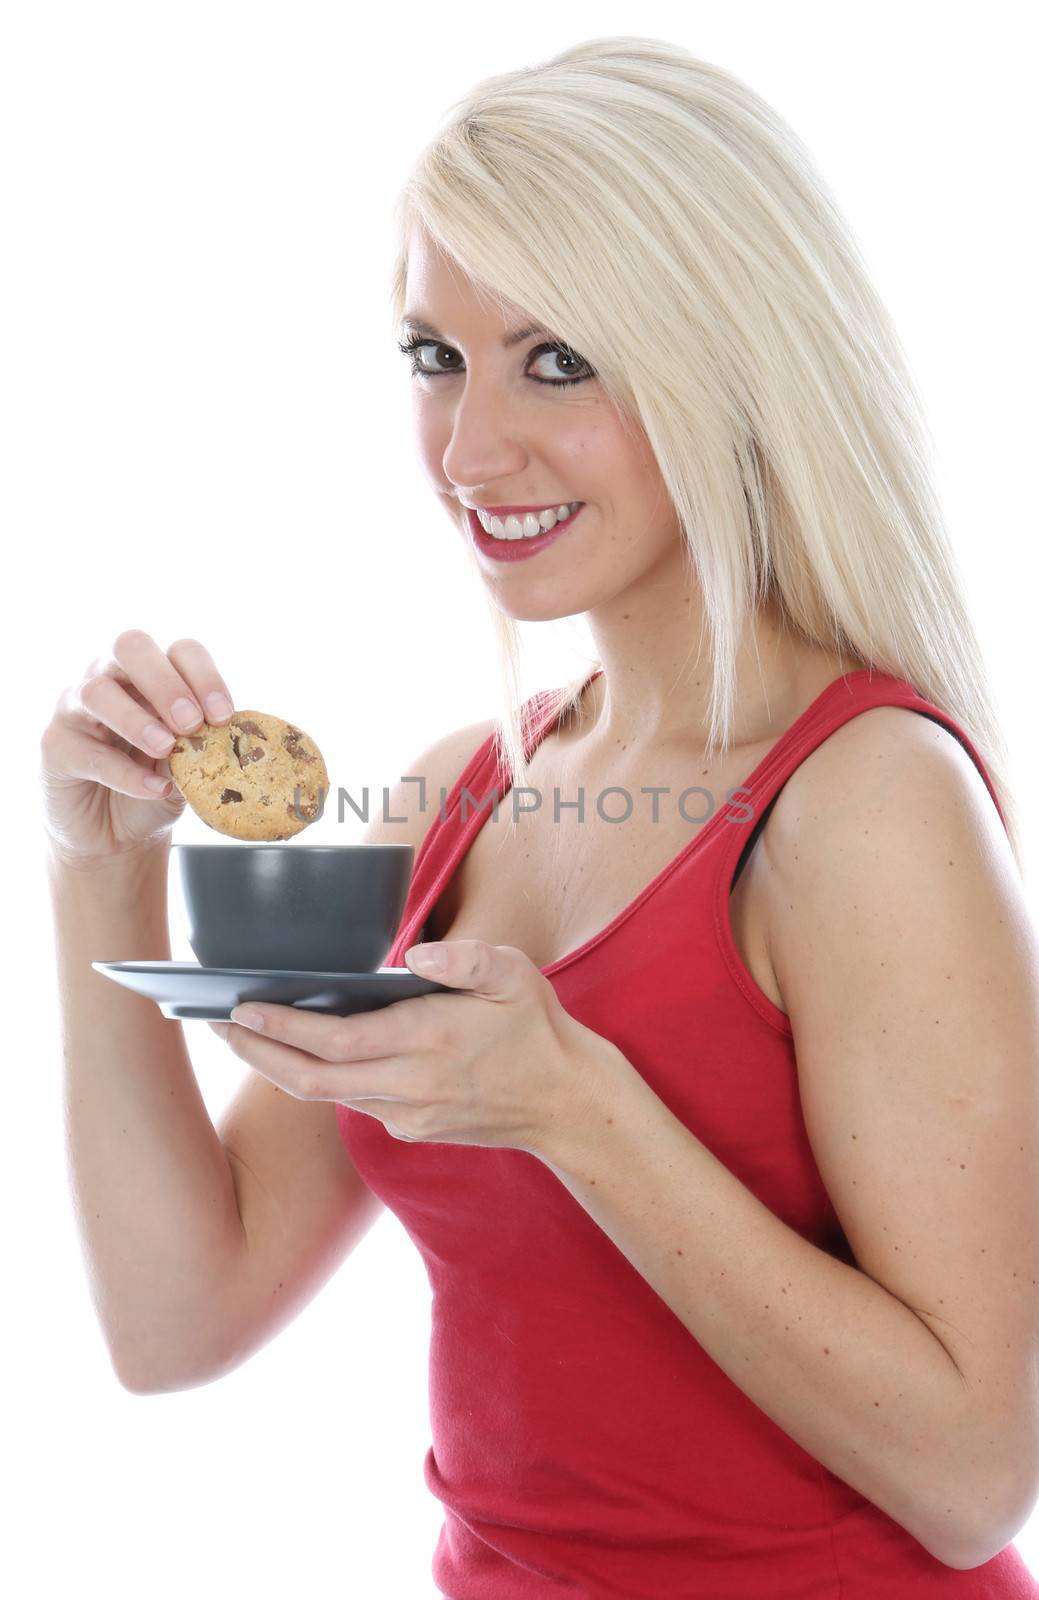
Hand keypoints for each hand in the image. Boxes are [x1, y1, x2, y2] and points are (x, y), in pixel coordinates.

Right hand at [39, 629, 235, 869]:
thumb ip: (205, 746)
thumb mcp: (192, 768)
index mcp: (155, 675)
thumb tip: (232, 738)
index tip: (223, 716)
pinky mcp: (55, 745)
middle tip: (191, 723)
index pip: (181, 650)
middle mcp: (112, 677)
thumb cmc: (156, 787)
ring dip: (137, 719)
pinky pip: (85, 749)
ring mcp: (77, 707)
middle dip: (165, 682)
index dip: (204, 675)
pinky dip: (123, 771)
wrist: (116, 837)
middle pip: (130, 646)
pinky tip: (152, 789)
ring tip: (166, 750)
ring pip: (96, 691)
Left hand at [208, 938, 623, 1156]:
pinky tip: (305, 1055)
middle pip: (311, 1079)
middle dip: (259, 1053)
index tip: (241, 1010)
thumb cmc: (536, 1029)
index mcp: (427, 1043)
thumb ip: (466, 958)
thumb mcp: (514, 974)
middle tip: (218, 1028)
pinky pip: (354, 1103)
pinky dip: (321, 1079)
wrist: (567, 1104)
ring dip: (282, 1068)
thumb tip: (418, 956)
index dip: (282, 1028)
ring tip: (247, 1036)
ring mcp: (409, 1116)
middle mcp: (409, 1087)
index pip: (335, 1040)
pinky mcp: (412, 1130)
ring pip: (328, 1095)